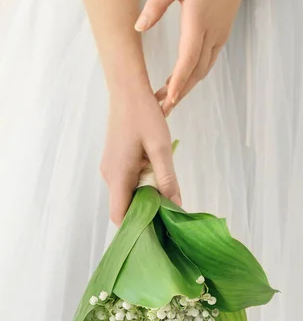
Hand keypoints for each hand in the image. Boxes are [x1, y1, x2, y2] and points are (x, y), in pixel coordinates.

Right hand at [101, 81, 180, 225]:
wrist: (128, 90)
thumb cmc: (144, 117)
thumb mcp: (161, 149)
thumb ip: (167, 179)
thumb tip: (176, 207)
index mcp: (118, 176)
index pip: (119, 216)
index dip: (136, 228)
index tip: (157, 230)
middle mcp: (109, 176)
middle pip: (124, 206)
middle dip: (145, 212)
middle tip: (169, 213)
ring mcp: (110, 167)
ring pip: (126, 193)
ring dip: (145, 195)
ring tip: (166, 189)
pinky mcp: (114, 160)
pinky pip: (126, 180)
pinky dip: (141, 183)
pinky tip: (156, 171)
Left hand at [135, 0, 250, 114]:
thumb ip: (157, 3)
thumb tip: (139, 27)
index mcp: (198, 20)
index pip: (189, 57)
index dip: (179, 80)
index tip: (169, 98)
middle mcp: (211, 34)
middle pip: (195, 72)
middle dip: (179, 93)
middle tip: (162, 111)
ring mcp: (218, 38)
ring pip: (202, 71)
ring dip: (186, 88)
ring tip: (167, 102)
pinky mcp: (220, 38)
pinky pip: (206, 64)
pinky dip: (193, 78)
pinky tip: (181, 84)